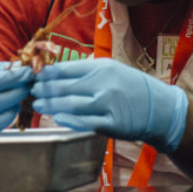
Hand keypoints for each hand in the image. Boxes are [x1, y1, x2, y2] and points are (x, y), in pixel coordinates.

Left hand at [31, 59, 188, 152]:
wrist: (159, 108)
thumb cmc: (133, 88)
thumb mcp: (112, 70)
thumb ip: (88, 71)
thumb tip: (59, 73)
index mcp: (102, 68)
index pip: (67, 69)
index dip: (48, 73)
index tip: (35, 76)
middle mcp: (104, 84)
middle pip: (65, 87)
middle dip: (45, 89)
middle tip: (33, 91)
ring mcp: (108, 104)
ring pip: (72, 104)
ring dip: (52, 105)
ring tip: (39, 104)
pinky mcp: (111, 123)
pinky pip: (85, 122)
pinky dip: (69, 120)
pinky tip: (57, 118)